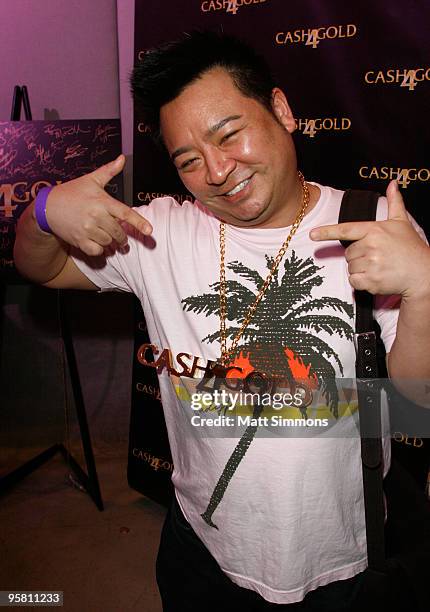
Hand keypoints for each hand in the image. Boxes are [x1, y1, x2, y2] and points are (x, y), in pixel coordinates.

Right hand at [43, 155, 152, 255]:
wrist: (48, 207)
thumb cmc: (72, 192)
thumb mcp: (91, 180)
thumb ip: (109, 171)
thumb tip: (122, 158)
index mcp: (102, 201)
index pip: (124, 213)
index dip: (138, 222)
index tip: (150, 231)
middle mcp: (95, 216)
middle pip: (118, 233)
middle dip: (123, 237)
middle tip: (122, 238)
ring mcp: (86, 229)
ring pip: (108, 242)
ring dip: (111, 243)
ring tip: (109, 239)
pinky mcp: (79, 240)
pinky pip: (96, 251)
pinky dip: (100, 250)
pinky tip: (98, 243)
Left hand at [309, 180, 429, 297]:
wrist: (423, 274)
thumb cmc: (411, 248)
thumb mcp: (402, 223)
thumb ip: (394, 202)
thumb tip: (393, 183)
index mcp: (375, 230)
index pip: (346, 230)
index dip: (327, 232)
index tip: (312, 235)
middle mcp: (371, 246)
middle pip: (348, 253)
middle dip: (358, 256)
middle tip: (377, 257)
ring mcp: (371, 264)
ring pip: (350, 267)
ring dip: (360, 269)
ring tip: (379, 267)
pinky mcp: (371, 281)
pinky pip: (353, 281)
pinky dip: (361, 281)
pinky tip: (376, 277)